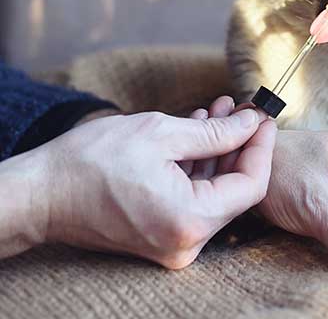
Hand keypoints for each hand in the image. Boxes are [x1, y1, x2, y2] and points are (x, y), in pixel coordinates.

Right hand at [0, 108, 275, 266]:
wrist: (42, 193)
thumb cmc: (92, 161)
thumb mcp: (162, 134)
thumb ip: (216, 132)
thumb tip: (251, 122)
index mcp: (190, 220)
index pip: (251, 185)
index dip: (261, 147)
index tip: (263, 116)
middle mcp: (186, 241)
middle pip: (234, 189)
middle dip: (239, 143)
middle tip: (238, 107)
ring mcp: (173, 242)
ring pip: (214, 190)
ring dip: (218, 149)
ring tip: (217, 110)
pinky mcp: (161, 234)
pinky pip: (193, 196)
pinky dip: (199, 165)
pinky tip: (198, 130)